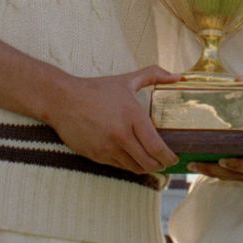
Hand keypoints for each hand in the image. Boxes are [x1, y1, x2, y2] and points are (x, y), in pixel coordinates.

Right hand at [48, 66, 180, 173]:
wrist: (62, 100)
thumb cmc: (96, 89)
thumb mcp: (127, 80)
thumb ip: (154, 75)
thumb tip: (179, 76)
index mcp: (132, 116)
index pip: (157, 147)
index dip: (169, 157)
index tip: (175, 158)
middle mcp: (121, 135)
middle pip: (148, 162)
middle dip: (160, 166)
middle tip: (165, 163)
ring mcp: (108, 148)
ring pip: (134, 168)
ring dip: (145, 167)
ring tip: (151, 162)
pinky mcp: (96, 156)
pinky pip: (119, 167)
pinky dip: (129, 165)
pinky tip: (133, 159)